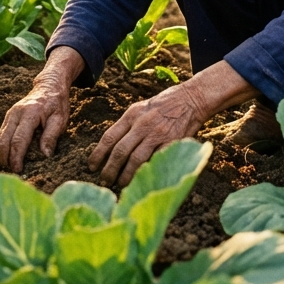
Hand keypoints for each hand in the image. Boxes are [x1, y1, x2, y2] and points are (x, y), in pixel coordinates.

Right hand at [0, 46, 82, 171]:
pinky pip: (0, 136)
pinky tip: (11, 157)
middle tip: (14, 173)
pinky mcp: (8, 118)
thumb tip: (44, 156)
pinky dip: (3, 149)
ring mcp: (9, 115)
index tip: (18, 171)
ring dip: (2, 155)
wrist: (49, 85)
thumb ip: (51, 136)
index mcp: (30, 113)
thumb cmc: (56, 104)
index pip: (18, 140)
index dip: (16, 158)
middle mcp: (15, 113)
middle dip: (5, 159)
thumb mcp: (60, 119)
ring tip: (12, 167)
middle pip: (2, 141)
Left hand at [88, 60, 256, 186]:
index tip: (92, 166)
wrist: (192, 99)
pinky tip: (139, 182)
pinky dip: (145, 174)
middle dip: (109, 169)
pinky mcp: (171, 144)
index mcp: (132, 114)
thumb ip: (129, 125)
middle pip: (119, 152)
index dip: (98, 154)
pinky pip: (154, 163)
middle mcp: (142, 124)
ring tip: (119, 185)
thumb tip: (112, 146)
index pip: (109, 137)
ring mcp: (157, 134)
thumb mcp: (142, 108)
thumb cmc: (165, 105)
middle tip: (104, 180)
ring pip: (135, 160)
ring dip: (124, 176)